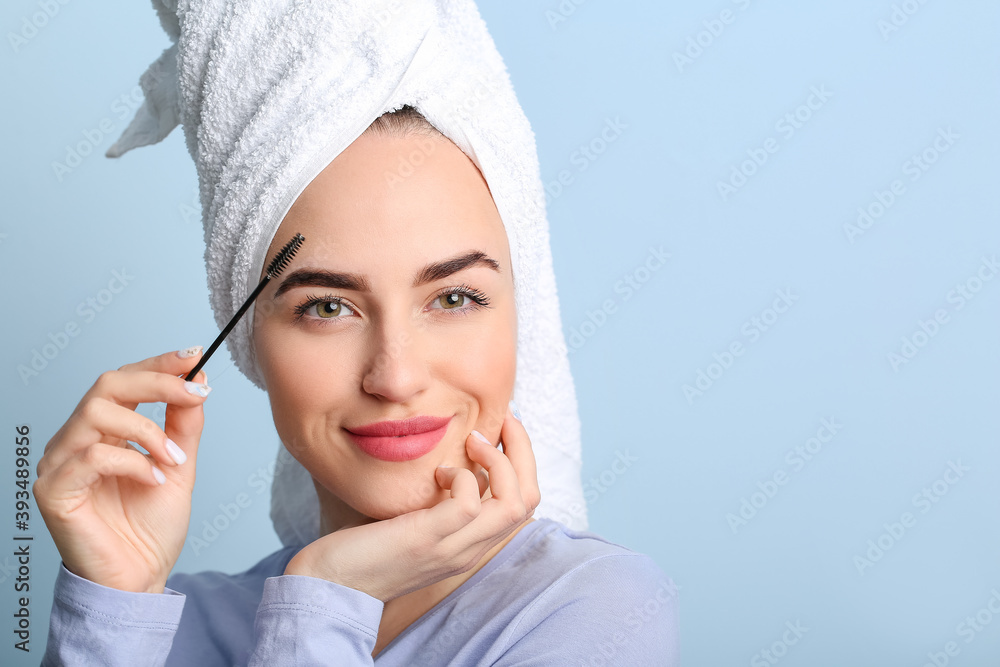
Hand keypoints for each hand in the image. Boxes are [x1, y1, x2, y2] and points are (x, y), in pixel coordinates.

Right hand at [33, 348, 211, 593]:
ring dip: (147, 430)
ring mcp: (59, 464)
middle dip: (156, 382)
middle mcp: (76, 441)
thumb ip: (184, 425)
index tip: (193, 354)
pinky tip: (154, 479)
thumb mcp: (180, 465)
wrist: (141, 578)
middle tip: (194, 393)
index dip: (157, 363)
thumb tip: (195, 379)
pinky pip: (91, 457)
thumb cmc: (151, 527)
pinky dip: (133, 462)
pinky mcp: (54, 491)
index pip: (123, 381)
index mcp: (103, 432)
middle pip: (106, 385)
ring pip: (96, 413)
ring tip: (174, 459)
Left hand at [283, 403, 539, 601]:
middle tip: (504, 421)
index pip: (525, 504)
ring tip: (473, 440)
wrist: (330, 584)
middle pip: (528, 500)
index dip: (524, 460)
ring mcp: (451, 548)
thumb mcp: (418, 522)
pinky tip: (438, 470)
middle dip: (523, 451)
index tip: (504, 428)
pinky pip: (469, 504)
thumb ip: (443, 501)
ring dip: (498, 461)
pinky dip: (461, 476)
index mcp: (472, 545)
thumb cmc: (365, 547)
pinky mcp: (427, 541)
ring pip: (512, 504)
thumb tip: (460, 463)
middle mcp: (470, 550)